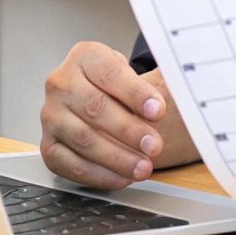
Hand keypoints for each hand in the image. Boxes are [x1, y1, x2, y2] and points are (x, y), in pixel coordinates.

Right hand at [39, 42, 198, 188]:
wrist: (93, 97)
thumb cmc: (118, 86)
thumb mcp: (133, 73)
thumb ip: (155, 78)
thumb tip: (186, 82)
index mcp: (84, 57)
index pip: (109, 73)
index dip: (136, 93)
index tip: (160, 110)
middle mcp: (60, 83)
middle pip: (95, 107)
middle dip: (129, 130)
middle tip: (155, 145)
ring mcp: (50, 116)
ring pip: (83, 139)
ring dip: (117, 157)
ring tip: (144, 167)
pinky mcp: (49, 146)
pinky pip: (71, 164)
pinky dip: (99, 174)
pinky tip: (123, 177)